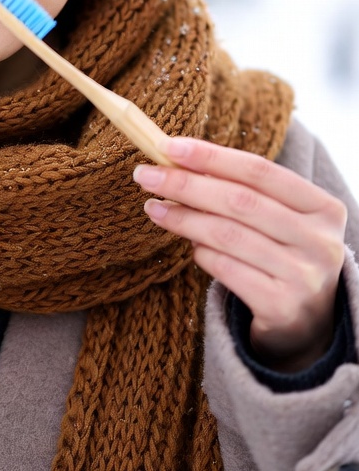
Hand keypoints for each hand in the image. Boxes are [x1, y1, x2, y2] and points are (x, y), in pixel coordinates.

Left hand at [134, 136, 346, 372]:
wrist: (309, 323)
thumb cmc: (283, 256)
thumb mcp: (277, 220)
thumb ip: (241, 191)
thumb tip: (178, 162)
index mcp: (323, 208)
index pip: (259, 171)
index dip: (211, 156)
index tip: (169, 146)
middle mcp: (320, 241)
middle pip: (240, 201)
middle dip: (186, 184)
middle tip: (146, 175)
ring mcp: (303, 276)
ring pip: (227, 235)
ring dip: (183, 218)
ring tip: (154, 208)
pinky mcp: (281, 307)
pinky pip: (226, 270)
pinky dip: (201, 254)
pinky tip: (189, 246)